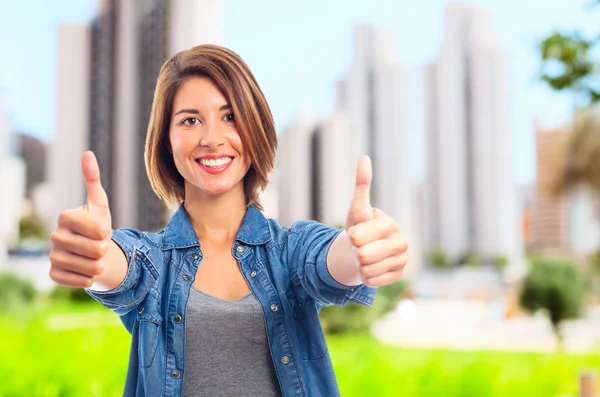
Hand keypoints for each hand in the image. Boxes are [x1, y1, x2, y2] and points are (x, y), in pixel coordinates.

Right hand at [49, 151, 112, 287]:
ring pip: (91, 267)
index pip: (96, 228)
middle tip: (99, 246)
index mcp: (65, 217)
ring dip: (99, 264)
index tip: (103, 230)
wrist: (92, 253)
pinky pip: (82, 281)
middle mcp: (54, 236)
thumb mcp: (99, 204)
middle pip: (96, 249)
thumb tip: (87, 153)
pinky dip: (90, 278)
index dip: (105, 231)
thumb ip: (93, 180)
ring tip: (94, 258)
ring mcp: (52, 256)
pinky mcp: (54, 275)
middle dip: (105, 249)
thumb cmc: (97, 227)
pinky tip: (86, 270)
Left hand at [345, 155, 407, 286]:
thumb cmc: (359, 227)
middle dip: (355, 252)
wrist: (365, 250)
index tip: (356, 234)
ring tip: (364, 258)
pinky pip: (373, 282)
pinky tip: (370, 268)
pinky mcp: (400, 275)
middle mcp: (401, 241)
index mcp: (390, 224)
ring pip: (368, 270)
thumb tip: (364, 158)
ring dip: (360, 266)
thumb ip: (362, 185)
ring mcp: (403, 259)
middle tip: (359, 247)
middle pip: (364, 255)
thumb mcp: (357, 209)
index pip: (359, 237)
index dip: (352, 237)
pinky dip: (366, 277)